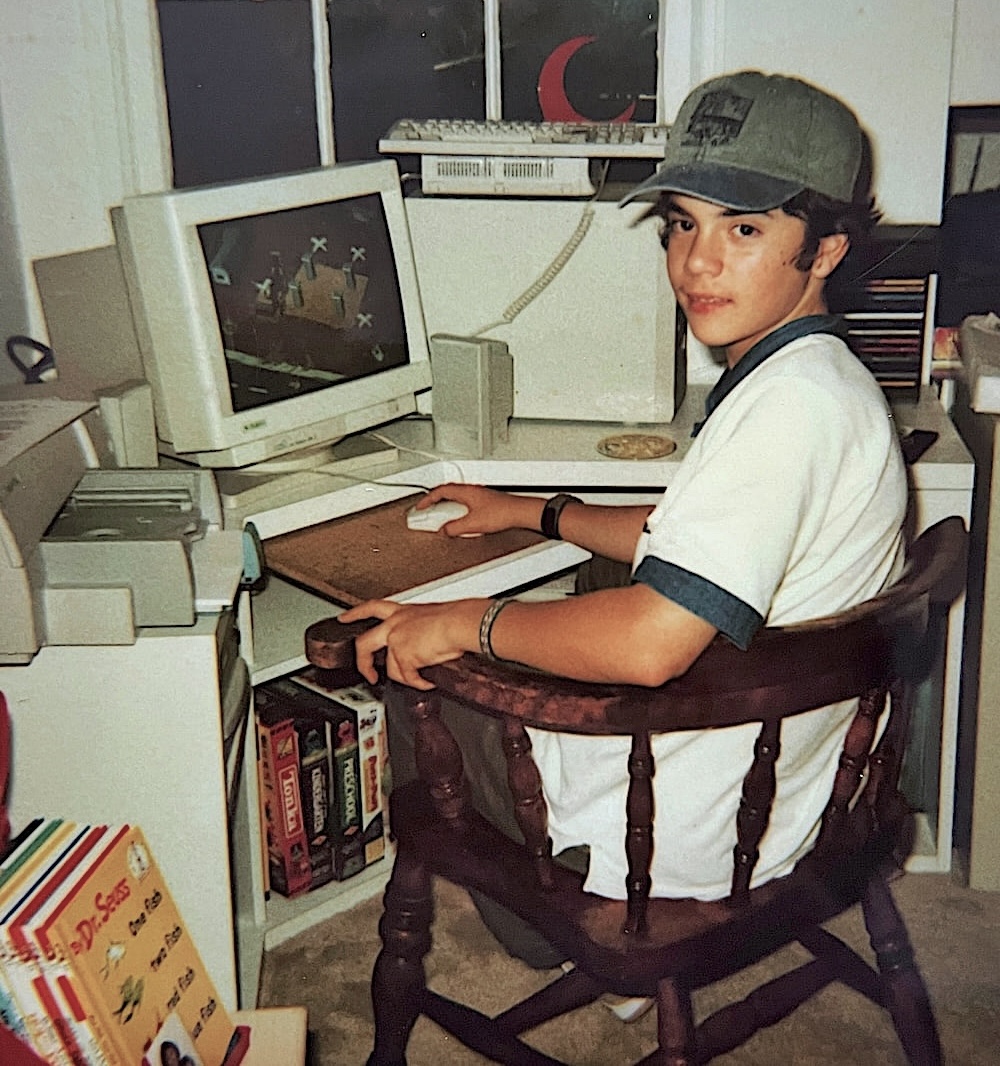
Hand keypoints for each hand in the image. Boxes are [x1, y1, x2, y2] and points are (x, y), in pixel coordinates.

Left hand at [338, 597, 484, 689]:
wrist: (459, 624)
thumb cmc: (456, 619)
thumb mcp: (433, 618)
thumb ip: (423, 629)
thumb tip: (430, 645)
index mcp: (402, 612)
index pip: (373, 608)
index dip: (355, 614)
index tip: (344, 618)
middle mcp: (395, 624)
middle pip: (365, 643)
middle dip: (362, 662)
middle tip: (367, 673)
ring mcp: (396, 641)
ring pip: (390, 668)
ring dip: (406, 676)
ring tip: (420, 678)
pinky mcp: (403, 657)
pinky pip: (408, 678)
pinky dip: (419, 683)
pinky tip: (427, 682)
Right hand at [412, 484, 541, 536]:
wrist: (520, 513)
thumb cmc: (502, 513)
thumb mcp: (473, 524)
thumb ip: (455, 528)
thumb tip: (445, 530)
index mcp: (465, 491)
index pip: (440, 491)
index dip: (427, 499)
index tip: (420, 506)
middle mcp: (471, 490)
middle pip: (447, 493)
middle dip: (435, 502)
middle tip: (428, 511)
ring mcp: (479, 495)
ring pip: (457, 498)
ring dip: (448, 507)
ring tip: (443, 519)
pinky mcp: (486, 502)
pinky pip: (466, 504)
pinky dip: (458, 511)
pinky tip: (461, 521)